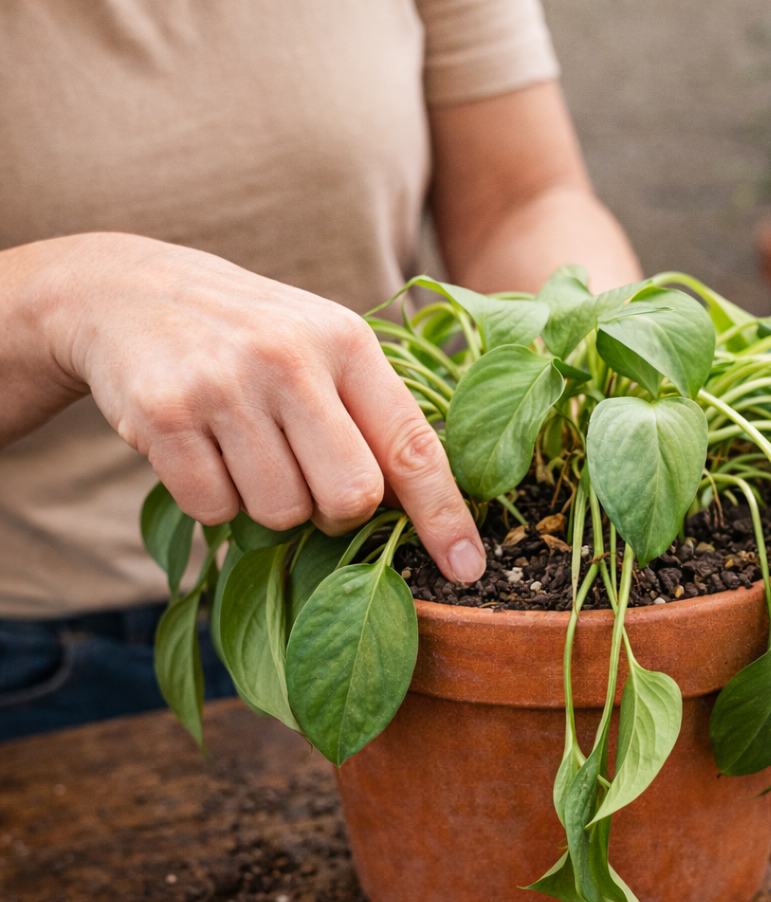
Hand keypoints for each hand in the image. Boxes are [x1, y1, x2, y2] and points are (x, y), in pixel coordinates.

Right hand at [34, 233, 486, 582]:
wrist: (128, 290)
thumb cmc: (252, 336)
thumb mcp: (322, 345)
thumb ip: (371, 414)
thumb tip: (418, 510)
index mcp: (347, 343)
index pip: (413, 445)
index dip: (444, 515)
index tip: (469, 567)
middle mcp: (292, 359)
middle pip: (351, 497)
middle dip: (337, 514)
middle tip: (308, 479)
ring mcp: (226, 386)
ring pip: (280, 513)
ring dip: (268, 503)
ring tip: (244, 447)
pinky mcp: (165, 415)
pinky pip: (213, 511)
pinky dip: (213, 500)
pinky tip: (201, 448)